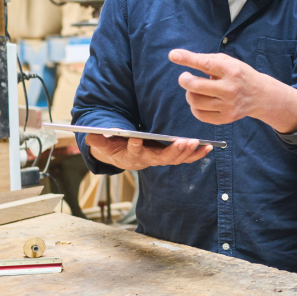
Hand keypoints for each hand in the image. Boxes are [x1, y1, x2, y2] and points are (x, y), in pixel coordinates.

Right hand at [85, 134, 210, 170]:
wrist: (125, 156)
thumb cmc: (116, 146)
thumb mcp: (104, 143)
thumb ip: (98, 140)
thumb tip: (88, 135)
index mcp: (133, 156)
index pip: (134, 152)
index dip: (134, 146)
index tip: (135, 139)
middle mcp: (149, 160)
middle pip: (162, 158)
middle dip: (173, 151)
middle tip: (183, 142)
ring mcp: (162, 159)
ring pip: (176, 158)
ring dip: (188, 152)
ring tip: (199, 143)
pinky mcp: (171, 156)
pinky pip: (185, 157)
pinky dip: (197, 154)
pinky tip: (208, 147)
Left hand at [169, 49, 296, 131]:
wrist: (260, 95)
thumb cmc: (240, 74)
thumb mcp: (228, 61)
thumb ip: (207, 60)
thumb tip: (182, 58)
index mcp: (231, 70)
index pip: (206, 64)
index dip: (188, 59)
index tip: (173, 55)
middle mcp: (230, 89)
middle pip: (196, 86)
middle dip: (184, 80)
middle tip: (185, 77)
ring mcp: (228, 105)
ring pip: (195, 101)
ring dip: (190, 94)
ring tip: (195, 90)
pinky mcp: (226, 118)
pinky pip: (199, 115)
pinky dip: (195, 107)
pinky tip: (201, 101)